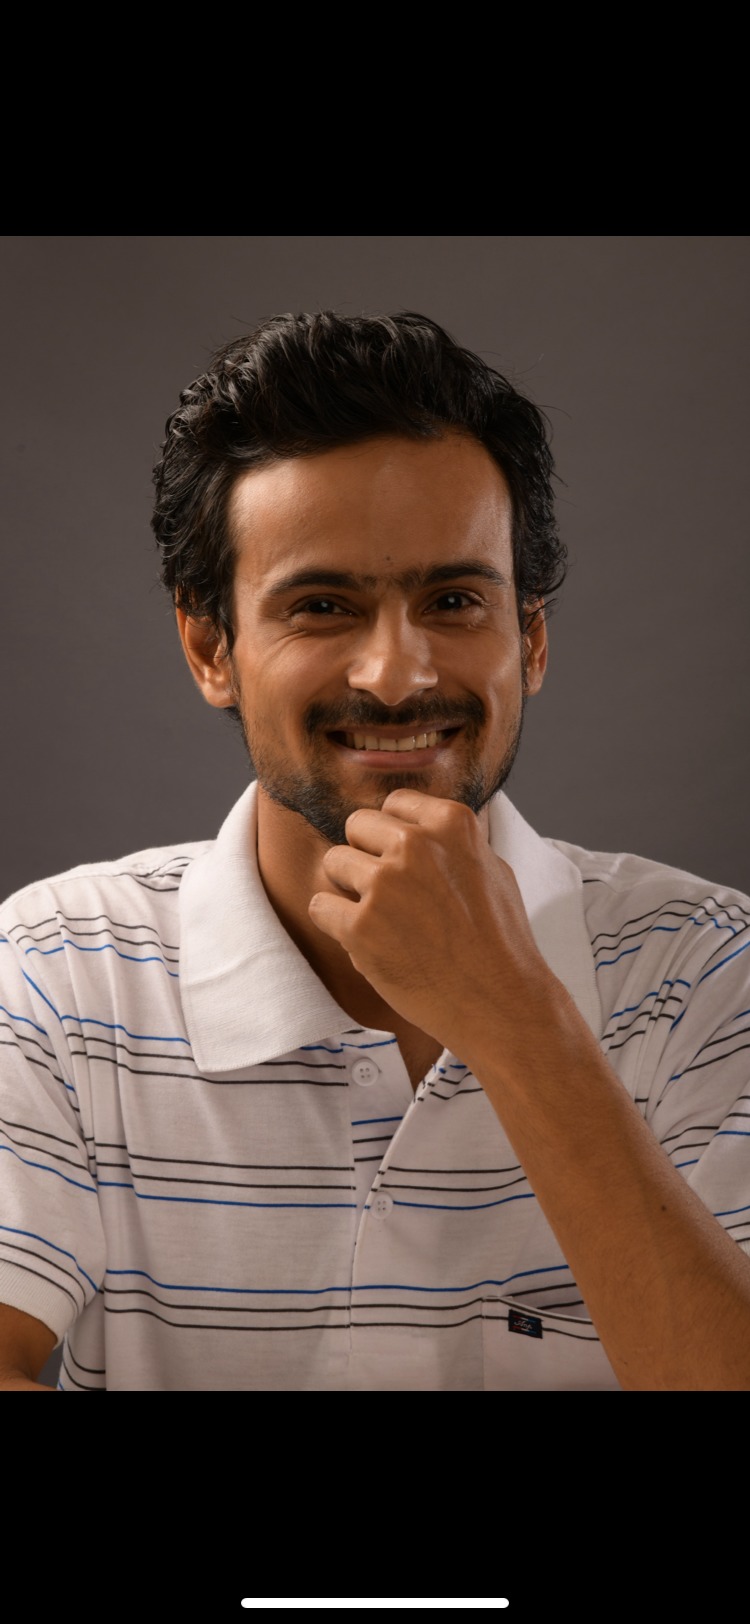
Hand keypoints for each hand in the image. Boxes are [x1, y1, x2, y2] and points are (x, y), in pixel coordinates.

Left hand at [309, 789, 553, 1056]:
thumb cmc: (500, 942)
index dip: (392, 836)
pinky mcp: (361, 925)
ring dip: (349, 890)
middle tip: (391, 896)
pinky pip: (319, 907)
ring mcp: (385, 884)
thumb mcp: (493, 869)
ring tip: (382, 921)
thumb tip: (419, 824)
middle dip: (367, 856)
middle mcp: (415, 844)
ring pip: (333, 862)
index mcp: (450, 823)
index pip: (393, 804)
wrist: (499, 1003)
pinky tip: (366, 942)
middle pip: (356, 826)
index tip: (405, 864)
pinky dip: (335, 925)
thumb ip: (452, 842)